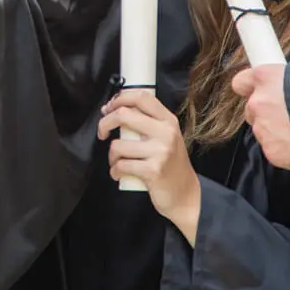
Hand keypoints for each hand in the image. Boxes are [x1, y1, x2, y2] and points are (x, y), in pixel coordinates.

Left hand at [98, 91, 201, 238]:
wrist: (186, 193)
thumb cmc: (170, 163)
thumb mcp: (166, 136)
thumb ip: (148, 121)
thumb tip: (114, 108)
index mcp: (168, 120)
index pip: (141, 96)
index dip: (119, 99)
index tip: (108, 108)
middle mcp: (165, 132)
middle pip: (124, 115)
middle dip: (105, 123)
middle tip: (103, 133)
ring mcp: (160, 151)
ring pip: (118, 145)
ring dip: (111, 156)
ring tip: (117, 161)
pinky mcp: (153, 170)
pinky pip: (121, 165)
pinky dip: (114, 171)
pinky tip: (119, 173)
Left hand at [232, 63, 289, 169]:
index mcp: (266, 77)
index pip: (242, 81)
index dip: (251, 87)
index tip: (259, 90)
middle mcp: (258, 102)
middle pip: (252, 108)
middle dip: (266, 112)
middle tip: (288, 114)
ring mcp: (262, 128)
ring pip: (263, 130)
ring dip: (277, 131)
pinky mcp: (271, 151)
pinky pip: (274, 149)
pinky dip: (286, 150)